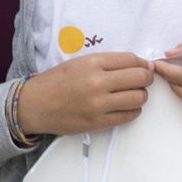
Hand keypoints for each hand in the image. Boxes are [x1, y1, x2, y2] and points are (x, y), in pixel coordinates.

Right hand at [16, 52, 152, 136]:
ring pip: (139, 98)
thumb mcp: (82, 62)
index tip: (143, 66)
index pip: (132, 60)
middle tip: (142, 80)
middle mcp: (97, 82)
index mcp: (93, 63)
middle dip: (146, 78)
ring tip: (131, 94)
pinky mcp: (98, 122)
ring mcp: (98, 104)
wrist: (35, 105)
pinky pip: (130, 116)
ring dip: (140, 95)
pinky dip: (133, 110)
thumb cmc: (58, 81)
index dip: (142, 63)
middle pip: (140, 78)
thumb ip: (110, 62)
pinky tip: (124, 106)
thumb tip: (142, 64)